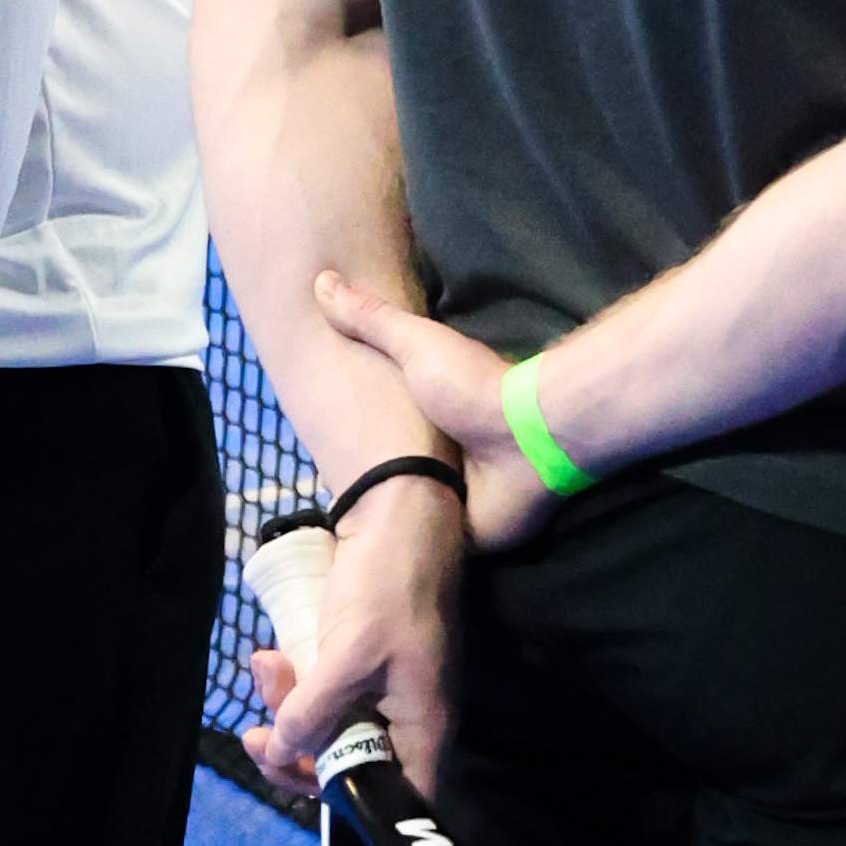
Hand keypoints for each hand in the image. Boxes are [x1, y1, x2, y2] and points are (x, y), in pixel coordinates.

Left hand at [260, 457, 465, 789]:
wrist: (399, 512)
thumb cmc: (388, 586)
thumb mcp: (346, 656)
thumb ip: (314, 714)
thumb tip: (283, 755)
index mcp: (423, 727)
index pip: (396, 798)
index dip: (348, 804)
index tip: (295, 778)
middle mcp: (409, 718)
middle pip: (351, 765)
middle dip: (296, 748)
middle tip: (255, 732)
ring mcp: (386, 690)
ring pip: (331, 727)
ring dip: (287, 707)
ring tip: (262, 663)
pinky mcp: (364, 664)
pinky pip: (326, 694)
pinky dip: (296, 683)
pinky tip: (270, 655)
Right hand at [315, 274, 547, 549]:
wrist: (525, 438)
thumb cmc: (473, 389)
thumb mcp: (415, 345)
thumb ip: (371, 319)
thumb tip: (319, 280)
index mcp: (431, 423)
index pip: (387, 437)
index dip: (358, 445)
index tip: (322, 453)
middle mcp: (445, 463)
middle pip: (396, 482)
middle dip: (371, 494)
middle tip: (326, 510)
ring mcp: (456, 504)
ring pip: (413, 522)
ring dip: (391, 527)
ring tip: (343, 542)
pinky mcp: (468, 539)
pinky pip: (433, 554)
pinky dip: (414, 557)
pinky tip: (377, 566)